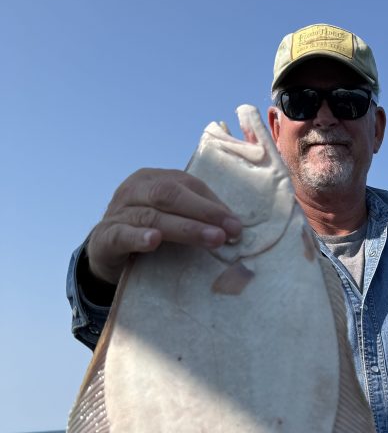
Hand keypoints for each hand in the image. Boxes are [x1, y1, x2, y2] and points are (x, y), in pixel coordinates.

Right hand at [86, 168, 243, 284]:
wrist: (105, 252)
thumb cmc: (146, 232)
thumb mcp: (171, 218)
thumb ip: (196, 217)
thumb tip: (235, 228)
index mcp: (153, 179)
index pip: (188, 184)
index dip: (214, 204)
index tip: (237, 226)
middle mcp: (134, 190)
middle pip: (169, 194)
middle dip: (204, 212)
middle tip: (228, 232)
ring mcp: (117, 213)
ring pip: (152, 216)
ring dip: (185, 229)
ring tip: (211, 239)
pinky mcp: (105, 238)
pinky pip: (122, 235)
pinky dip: (138, 237)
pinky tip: (153, 241)